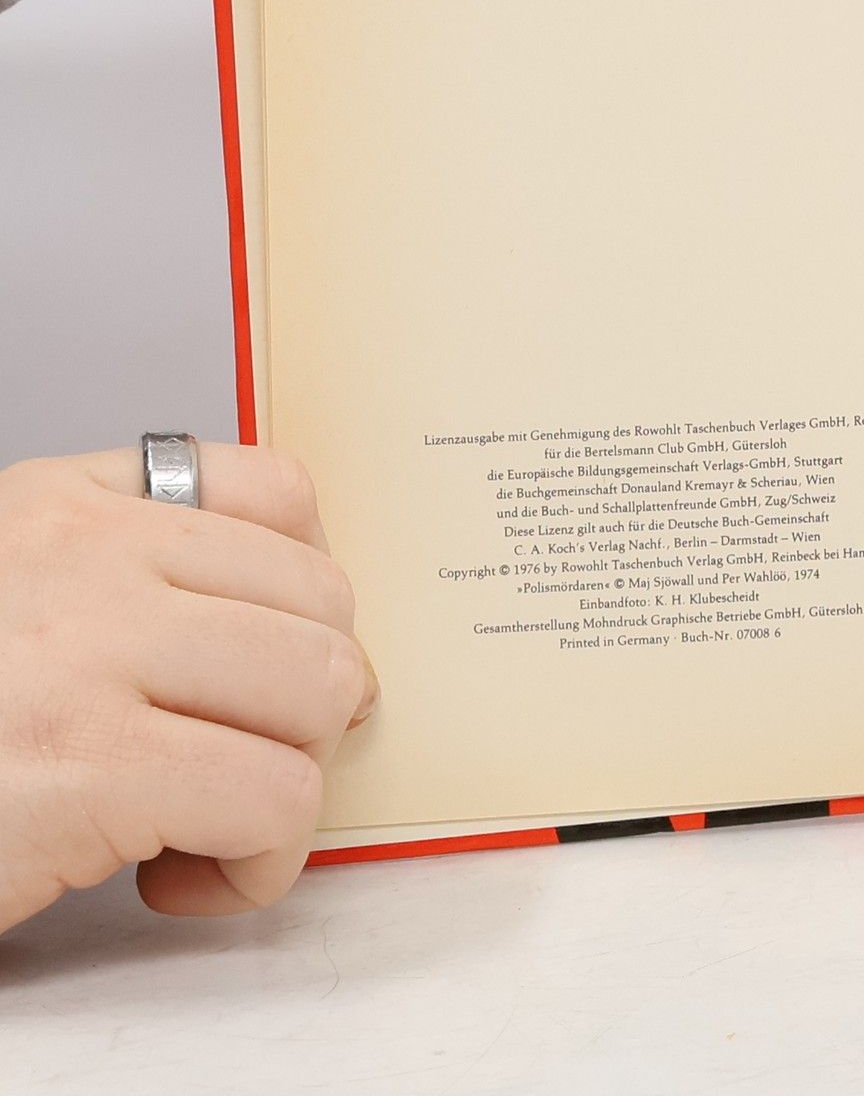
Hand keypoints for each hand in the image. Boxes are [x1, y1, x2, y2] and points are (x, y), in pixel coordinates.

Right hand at [0, 445, 376, 931]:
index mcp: (63, 508)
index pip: (276, 492)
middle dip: (308, 707)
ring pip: (321, 691)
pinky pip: (275, 798)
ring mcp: (88, 653)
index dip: (309, 595)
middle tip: (241, 765)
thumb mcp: (15, 606)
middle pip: (322, 604)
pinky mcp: (91, 766)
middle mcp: (85, 558)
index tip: (278, 667)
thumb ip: (127, 581)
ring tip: (206, 824)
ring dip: (288, 782)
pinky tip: (177, 881)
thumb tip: (287, 624)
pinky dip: (258, 864)